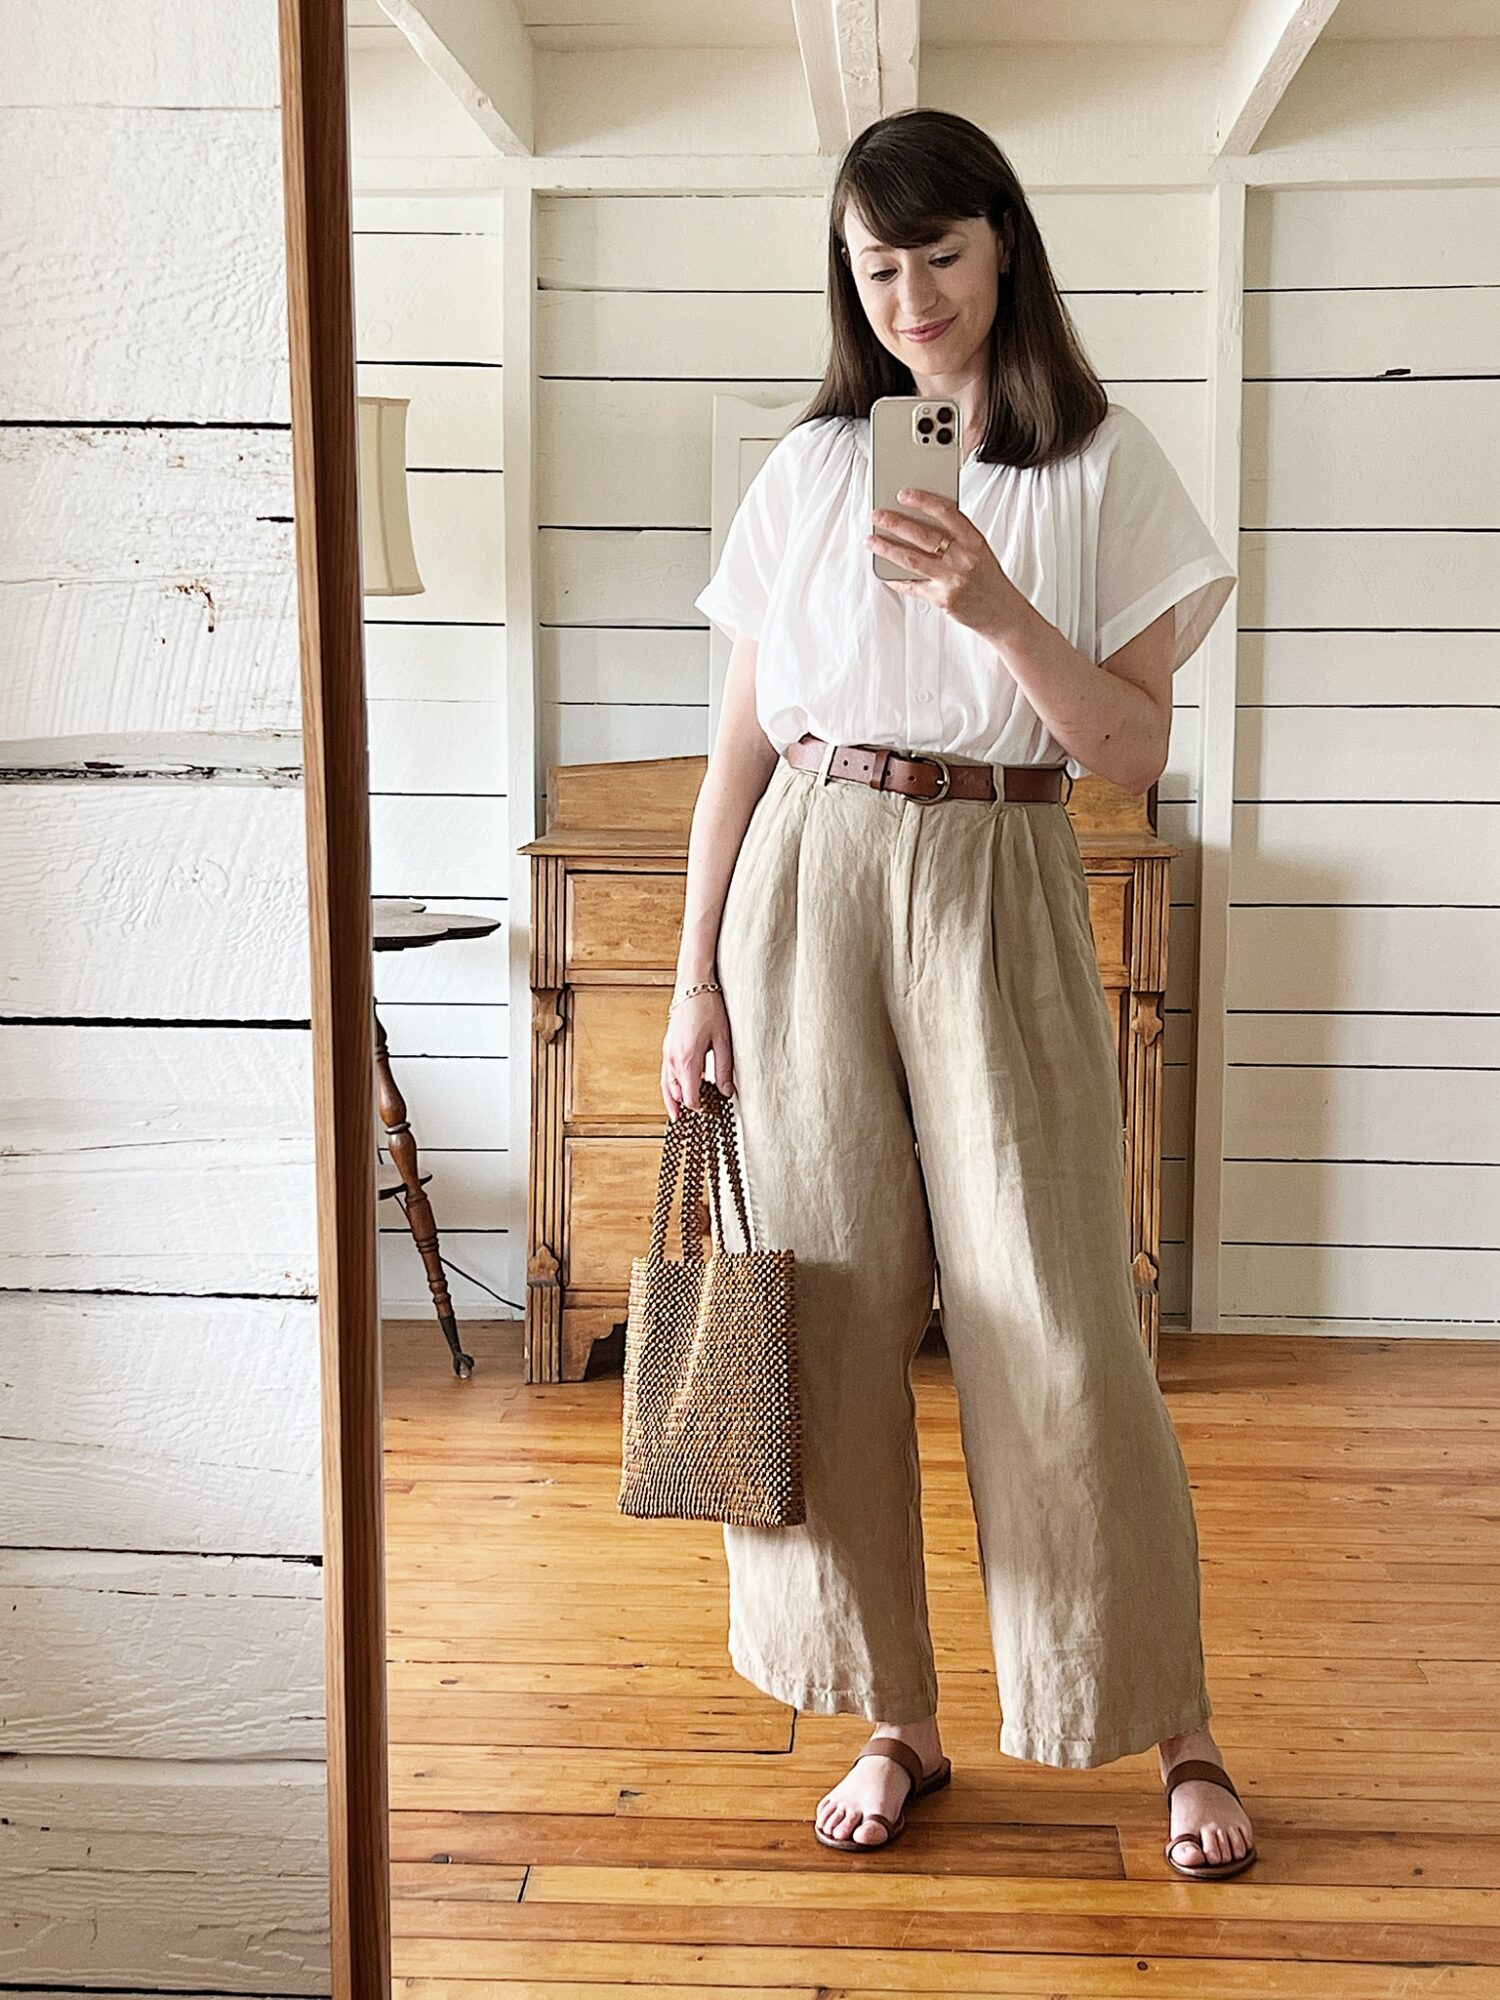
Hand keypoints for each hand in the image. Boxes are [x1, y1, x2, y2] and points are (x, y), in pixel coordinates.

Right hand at [661, 990, 733, 1119]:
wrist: (693, 986)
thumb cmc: (710, 1009)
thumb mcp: (723, 1040)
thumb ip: (725, 1069)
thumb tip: (727, 1093)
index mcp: (688, 1061)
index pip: (691, 1098)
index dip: (700, 1109)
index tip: (711, 1114)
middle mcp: (673, 1060)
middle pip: (677, 1095)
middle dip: (687, 1107)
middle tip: (698, 1120)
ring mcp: (667, 1054)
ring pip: (667, 1086)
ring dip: (673, 1101)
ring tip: (678, 1118)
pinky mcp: (667, 1048)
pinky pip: (665, 1074)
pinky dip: (669, 1088)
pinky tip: (675, 1093)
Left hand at [867, 488, 1029, 642]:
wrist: (1001, 612)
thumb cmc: (986, 578)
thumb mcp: (979, 550)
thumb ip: (956, 536)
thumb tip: (918, 520)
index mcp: (974, 540)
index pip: (946, 512)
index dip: (923, 501)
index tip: (903, 494)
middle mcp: (964, 558)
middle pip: (923, 535)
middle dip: (895, 523)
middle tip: (877, 515)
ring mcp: (952, 580)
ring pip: (912, 560)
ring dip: (887, 548)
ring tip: (872, 540)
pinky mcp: (942, 599)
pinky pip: (912, 586)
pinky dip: (895, 578)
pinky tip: (883, 571)